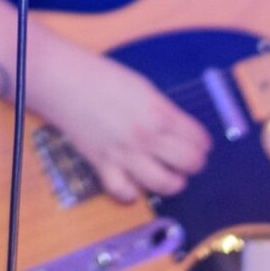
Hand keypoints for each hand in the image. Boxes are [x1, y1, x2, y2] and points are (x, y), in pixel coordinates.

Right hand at [31, 45, 210, 203]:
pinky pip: (123, 191)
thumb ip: (163, 110)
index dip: (204, 143)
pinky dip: (132, 193)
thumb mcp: (143, 87)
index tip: (203, 145)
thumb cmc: (103, 78)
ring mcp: (125, 153)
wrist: (66, 82)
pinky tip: (135, 185)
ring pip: (162, 183)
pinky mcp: (103, 164)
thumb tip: (179, 129)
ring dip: (173, 183)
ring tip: (173, 178)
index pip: (197, 138)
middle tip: (192, 162)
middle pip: (187, 162)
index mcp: (159, 112)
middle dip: (195, 164)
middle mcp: (146, 136)